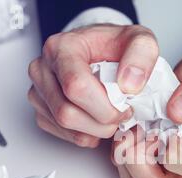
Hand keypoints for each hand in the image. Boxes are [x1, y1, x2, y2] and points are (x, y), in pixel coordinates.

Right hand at [27, 24, 158, 147]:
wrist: (104, 49)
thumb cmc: (117, 46)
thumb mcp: (140, 40)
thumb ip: (142, 55)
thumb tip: (129, 85)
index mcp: (62, 47)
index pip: (76, 87)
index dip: (105, 107)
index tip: (125, 106)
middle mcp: (43, 68)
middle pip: (67, 113)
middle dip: (102, 122)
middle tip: (121, 113)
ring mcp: (40, 90)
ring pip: (65, 126)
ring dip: (96, 130)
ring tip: (112, 115)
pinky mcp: (41, 110)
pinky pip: (63, 133)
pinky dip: (87, 134)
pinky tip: (99, 118)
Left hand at [112, 50, 181, 177]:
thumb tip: (177, 113)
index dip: (177, 152)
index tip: (172, 125)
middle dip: (141, 154)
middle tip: (144, 127)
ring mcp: (162, 176)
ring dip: (126, 152)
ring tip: (136, 127)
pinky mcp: (141, 172)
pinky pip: (120, 172)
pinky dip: (118, 149)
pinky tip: (130, 131)